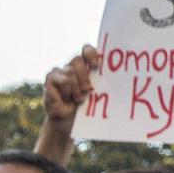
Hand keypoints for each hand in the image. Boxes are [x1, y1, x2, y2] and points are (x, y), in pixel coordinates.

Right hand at [35, 45, 99, 165]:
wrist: (70, 123)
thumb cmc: (88, 106)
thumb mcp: (99, 93)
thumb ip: (105, 81)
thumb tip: (124, 74)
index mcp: (86, 65)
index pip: (87, 49)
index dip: (91, 54)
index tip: (96, 66)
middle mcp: (72, 66)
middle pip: (76, 60)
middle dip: (84, 77)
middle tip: (88, 90)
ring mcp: (59, 72)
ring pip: (69, 72)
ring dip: (75, 89)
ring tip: (78, 100)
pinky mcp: (49, 80)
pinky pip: (61, 81)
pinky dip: (66, 93)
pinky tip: (66, 100)